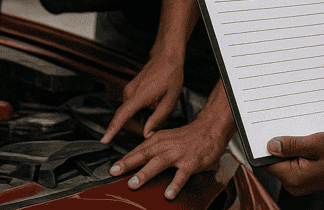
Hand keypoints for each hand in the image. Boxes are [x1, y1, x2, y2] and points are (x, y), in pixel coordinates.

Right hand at [102, 54, 183, 142]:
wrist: (166, 57)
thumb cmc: (170, 75)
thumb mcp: (170, 100)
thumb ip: (157, 119)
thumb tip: (146, 134)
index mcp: (140, 95)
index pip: (122, 115)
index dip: (113, 129)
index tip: (104, 139)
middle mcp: (130, 92)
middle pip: (127, 117)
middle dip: (137, 124)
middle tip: (154, 120)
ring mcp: (129, 89)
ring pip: (130, 111)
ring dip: (141, 114)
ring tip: (158, 104)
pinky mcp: (130, 88)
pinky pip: (132, 104)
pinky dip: (140, 108)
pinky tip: (154, 100)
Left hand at [107, 112, 232, 199]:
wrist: (210, 129)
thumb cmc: (188, 136)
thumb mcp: (167, 137)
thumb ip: (153, 145)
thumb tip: (139, 152)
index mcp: (158, 139)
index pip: (138, 150)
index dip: (125, 159)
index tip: (112, 169)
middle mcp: (165, 145)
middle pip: (143, 154)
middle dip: (127, 164)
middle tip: (114, 172)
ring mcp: (178, 154)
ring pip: (158, 163)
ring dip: (145, 173)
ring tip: (133, 184)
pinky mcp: (190, 163)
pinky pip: (181, 176)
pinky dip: (174, 185)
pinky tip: (168, 194)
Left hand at [264, 132, 323, 195]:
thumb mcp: (316, 144)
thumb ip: (292, 145)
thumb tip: (271, 145)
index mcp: (294, 178)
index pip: (267, 163)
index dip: (265, 147)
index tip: (269, 133)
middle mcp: (293, 185)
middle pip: (274, 162)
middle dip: (279, 147)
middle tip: (293, 134)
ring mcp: (297, 183)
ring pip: (282, 162)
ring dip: (288, 149)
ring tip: (304, 140)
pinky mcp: (301, 179)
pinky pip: (290, 164)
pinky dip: (294, 153)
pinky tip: (306, 146)